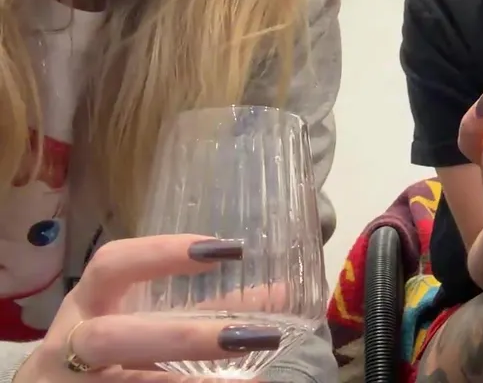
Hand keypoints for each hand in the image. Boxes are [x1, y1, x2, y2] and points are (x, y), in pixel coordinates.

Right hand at [17, 236, 281, 381]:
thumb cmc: (102, 350)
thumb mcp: (138, 324)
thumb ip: (201, 311)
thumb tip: (276, 294)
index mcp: (85, 305)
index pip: (112, 265)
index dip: (161, 253)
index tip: (225, 250)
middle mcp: (68, 346)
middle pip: (112, 338)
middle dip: (182, 337)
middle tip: (249, 335)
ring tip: (249, 380)